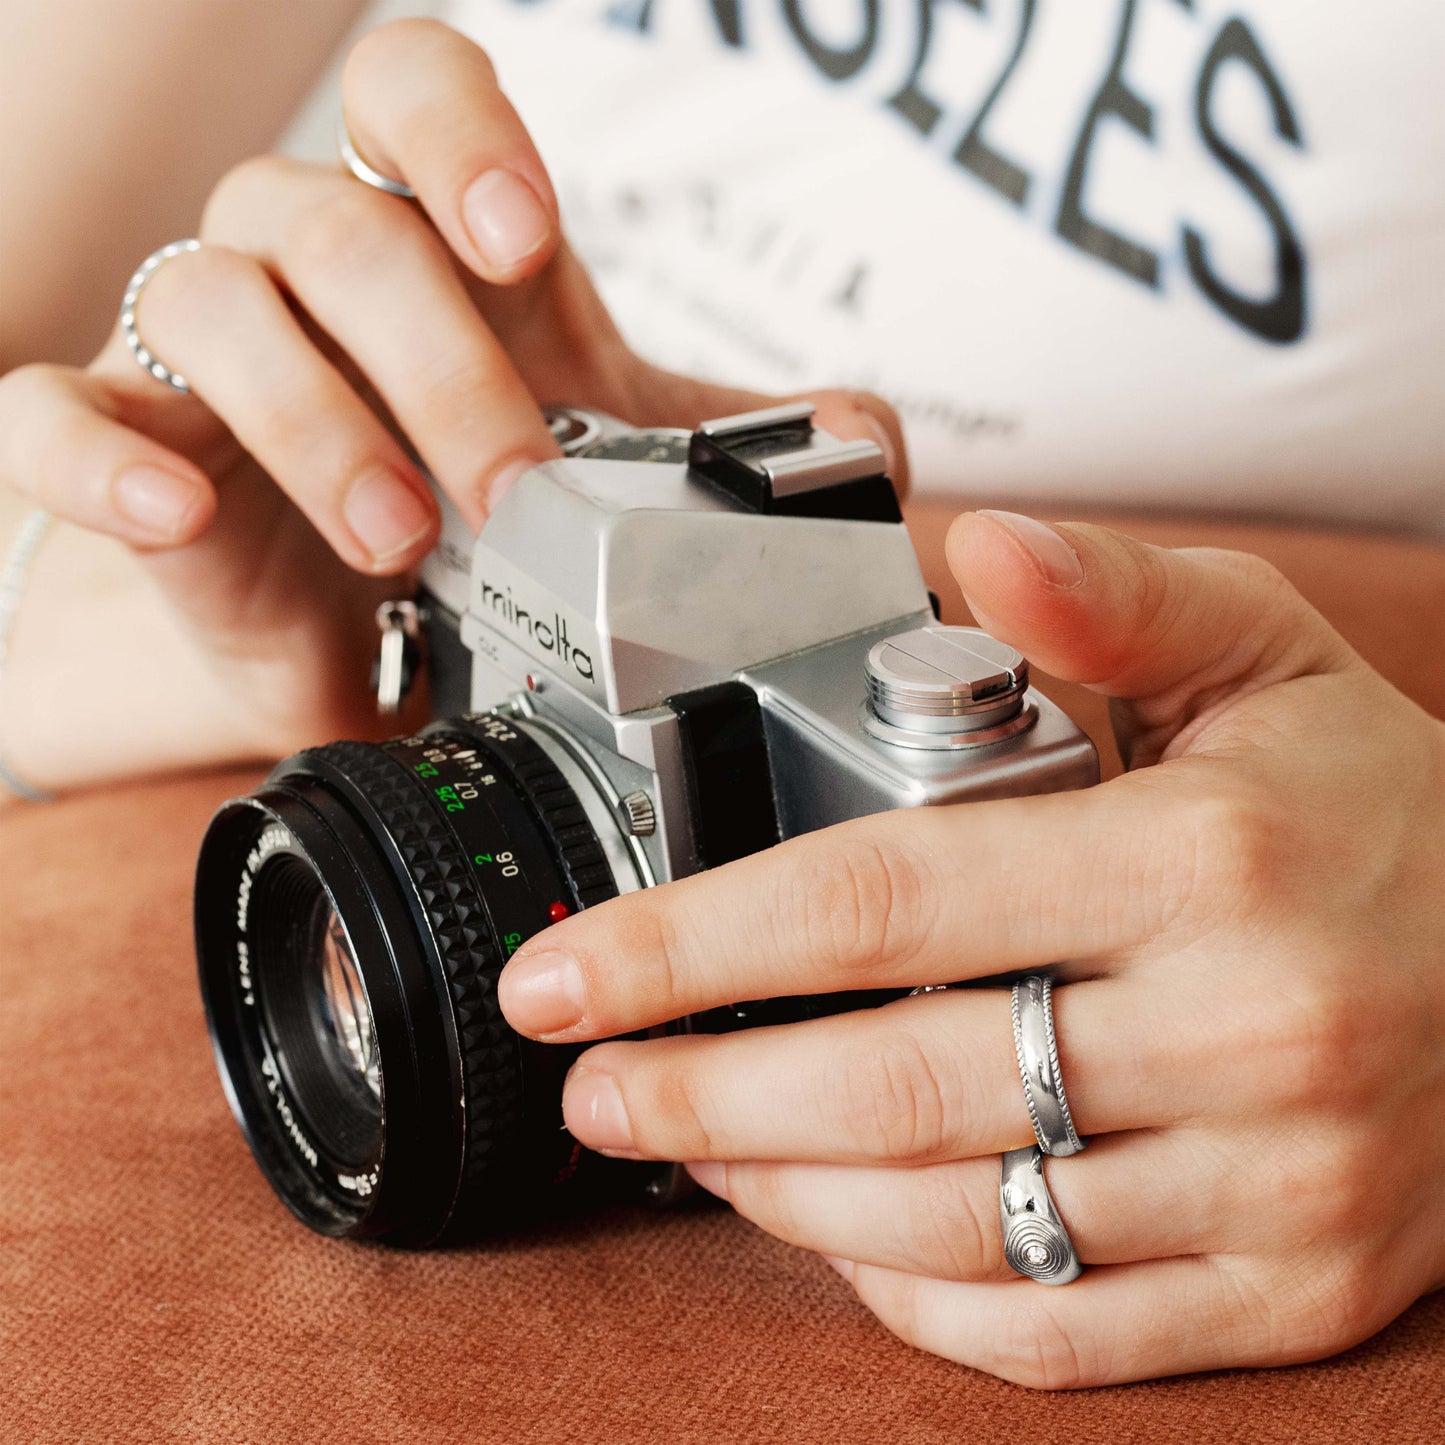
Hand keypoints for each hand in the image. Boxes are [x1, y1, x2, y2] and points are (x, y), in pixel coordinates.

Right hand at [0, 18, 901, 780]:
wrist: (383, 644)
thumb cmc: (492, 527)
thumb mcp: (625, 479)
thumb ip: (742, 448)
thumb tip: (861, 443)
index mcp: (427, 243)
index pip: (411, 89)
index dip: (461, 134)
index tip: (529, 244)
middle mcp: (306, 269)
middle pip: (332, 218)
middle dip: (434, 355)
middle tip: (516, 488)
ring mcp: (203, 357)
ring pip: (208, 298)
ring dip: (310, 418)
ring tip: (397, 541)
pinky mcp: (127, 451)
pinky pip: (47, 410)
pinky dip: (99, 456)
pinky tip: (175, 515)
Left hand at [497, 511, 1444, 1386]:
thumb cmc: (1378, 805)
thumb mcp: (1264, 650)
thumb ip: (1110, 596)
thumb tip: (977, 542)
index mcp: (1203, 859)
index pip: (883, 899)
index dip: (692, 941)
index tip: (570, 973)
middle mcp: (1243, 1031)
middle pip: (893, 1084)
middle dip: (698, 1093)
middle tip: (590, 1078)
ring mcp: (1275, 1184)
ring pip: (957, 1222)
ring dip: (780, 1191)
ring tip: (683, 1143)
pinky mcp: (1292, 1290)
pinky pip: (1057, 1329)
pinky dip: (913, 1292)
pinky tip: (834, 1232)